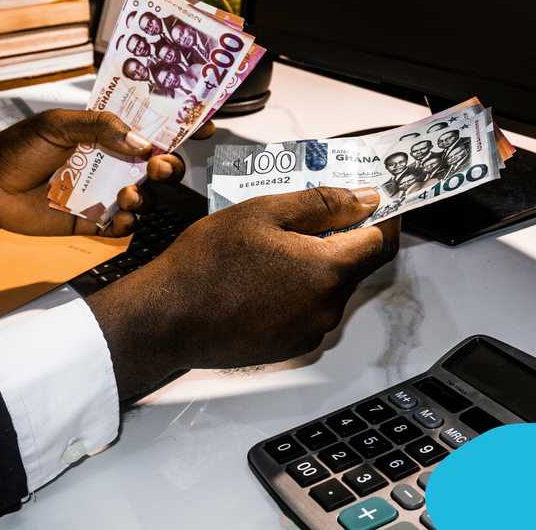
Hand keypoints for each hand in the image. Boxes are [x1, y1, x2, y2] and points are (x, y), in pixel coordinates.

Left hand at [0, 109, 214, 236]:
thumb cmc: (19, 147)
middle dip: (169, 164)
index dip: (180, 126)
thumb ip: (99, 127)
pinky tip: (120, 215)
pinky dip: (128, 222)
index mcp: (107, 132)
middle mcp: (111, 161)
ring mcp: (104, 191)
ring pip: (146, 195)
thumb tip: (141, 140)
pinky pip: (122, 225)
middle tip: (159, 164)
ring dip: (148, 194)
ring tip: (129, 193)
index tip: (205, 125)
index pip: (151, 126)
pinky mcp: (92, 220)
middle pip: (158, 163)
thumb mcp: (57, 125)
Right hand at [87, 186, 399, 401]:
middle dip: (341, 239)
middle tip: (303, 219)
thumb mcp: (260, 213)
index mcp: (327, 269)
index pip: (380, 240)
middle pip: (356, 266)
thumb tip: (366, 199)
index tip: (369, 201)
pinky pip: (308, 312)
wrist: (166, 318)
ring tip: (272, 250)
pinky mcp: (289, 348)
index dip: (380, 216)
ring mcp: (309, 332)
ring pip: (330, 290)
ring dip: (316, 267)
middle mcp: (328, 307)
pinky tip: (261, 280)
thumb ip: (320, 204)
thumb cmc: (207, 260)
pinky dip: (297, 292)